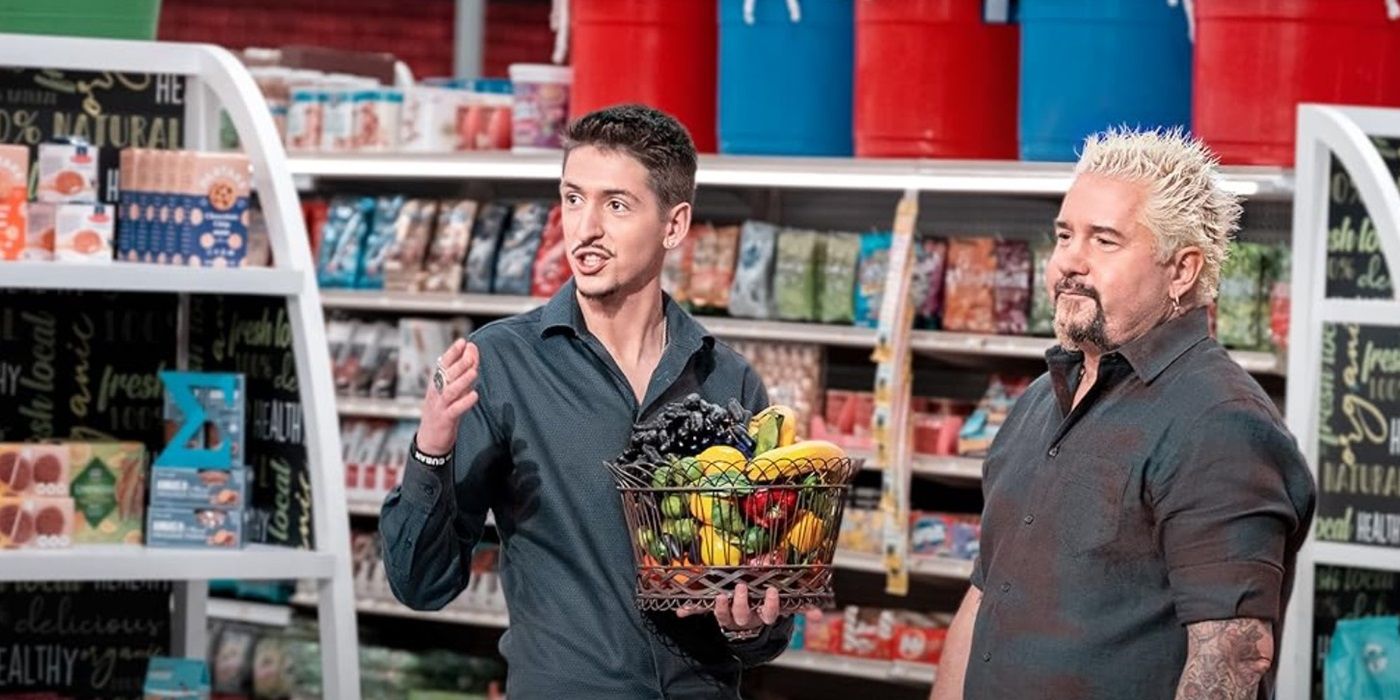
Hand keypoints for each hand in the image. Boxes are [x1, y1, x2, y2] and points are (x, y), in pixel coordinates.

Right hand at [417, 339, 479, 454]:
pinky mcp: (445, 419)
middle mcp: (436, 392)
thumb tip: (472, 353)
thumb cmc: (443, 410)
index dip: (453, 352)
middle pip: (447, 375)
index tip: (463, 341)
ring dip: (462, 381)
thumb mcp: (451, 390)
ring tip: (474, 372)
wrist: (430, 439)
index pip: (443, 364)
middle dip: (460, 363)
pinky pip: (454, 410)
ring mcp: (440, 406)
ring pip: (450, 391)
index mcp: (437, 383)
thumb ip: (462, 374)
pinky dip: (464, 402)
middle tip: (471, 353)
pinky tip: (474, 395)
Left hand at [675, 583, 820, 635]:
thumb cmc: (766, 604)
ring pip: (723, 616)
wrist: (748, 622)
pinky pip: (701, 612)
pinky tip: (680, 611)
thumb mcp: (783, 605)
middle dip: (741, 603)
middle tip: (740, 588)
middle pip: (743, 616)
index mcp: (762, 615)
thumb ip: (800, 608)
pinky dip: (690, 611)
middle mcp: (745, 618)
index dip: (770, 605)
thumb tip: (818, 614)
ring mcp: (729, 617)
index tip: (771, 591)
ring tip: (719, 594)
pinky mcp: (715, 613)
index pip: (769, 613)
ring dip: (719, 607)